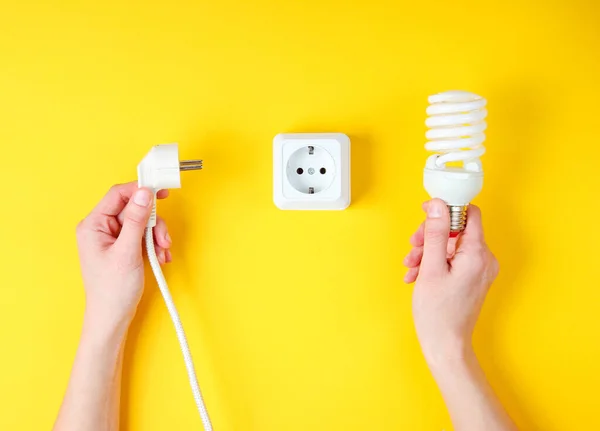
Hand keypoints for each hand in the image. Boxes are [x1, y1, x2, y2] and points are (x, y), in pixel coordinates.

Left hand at [76, 182, 172, 329]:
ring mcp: (114, 238)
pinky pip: (144, 235)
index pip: (118, 195)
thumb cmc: (113, 290)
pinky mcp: (125, 246)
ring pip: (142, 222)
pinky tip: (160, 257)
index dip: (140, 190)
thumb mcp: (127, 252)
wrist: (113, 317)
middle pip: (134, 209)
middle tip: (162, 238)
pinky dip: (155, 244)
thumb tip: (144, 193)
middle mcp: (102, 228)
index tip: (160, 190)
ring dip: (156, 235)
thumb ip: (136, 220)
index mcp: (94, 225)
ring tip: (162, 252)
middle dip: (153, 223)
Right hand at [403, 199, 498, 363]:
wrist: (446, 345)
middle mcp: (484, 259)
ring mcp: (480, 270)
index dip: (447, 209)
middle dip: (431, 235)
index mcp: (478, 254)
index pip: (469, 213)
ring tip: (412, 266)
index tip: (426, 214)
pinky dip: (434, 263)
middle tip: (413, 246)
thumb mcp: (431, 267)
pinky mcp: (473, 278)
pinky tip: (418, 274)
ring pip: (452, 246)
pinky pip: (453, 260)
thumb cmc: (439, 312)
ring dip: (428, 251)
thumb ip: (435, 233)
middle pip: (457, 230)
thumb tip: (437, 205)